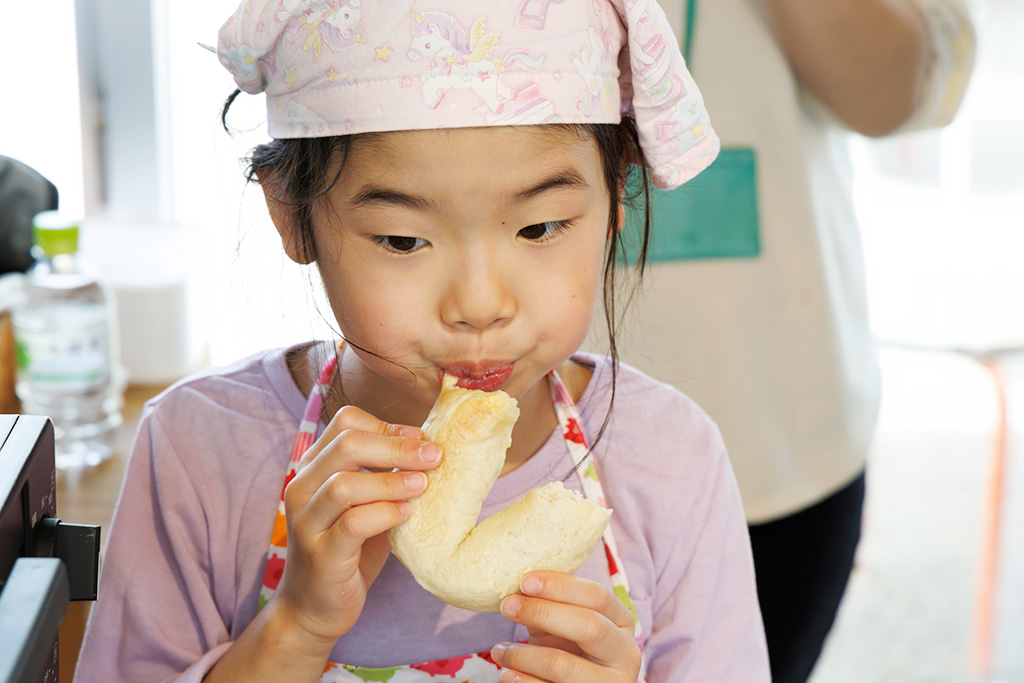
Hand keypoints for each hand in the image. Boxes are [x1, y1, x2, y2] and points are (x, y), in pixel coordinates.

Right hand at [273, 405, 442, 648]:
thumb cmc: (348, 548)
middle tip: (434, 455)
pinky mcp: (321, 554)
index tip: (421, 438)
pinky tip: (407, 514)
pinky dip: (385, 513)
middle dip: (397, 446)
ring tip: (424, 485)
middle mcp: (302, 487)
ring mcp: (307, 521)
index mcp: (313, 467)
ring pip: (346, 484)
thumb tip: (429, 445)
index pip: (345, 422)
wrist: (314, 607)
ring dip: (392, 481)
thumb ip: (383, 474)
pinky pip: (353, 524)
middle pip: (347, 444)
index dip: (387, 425)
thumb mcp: (364, 502)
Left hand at [491, 572, 642, 681]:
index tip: (525, 581)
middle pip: (589, 626)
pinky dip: (524, 681)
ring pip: (564, 665)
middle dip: (543, 613)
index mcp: (621, 621)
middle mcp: (625, 653)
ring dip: (523, 654)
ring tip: (499, 650)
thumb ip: (549, 605)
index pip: (597, 596)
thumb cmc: (569, 649)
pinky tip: (507, 674)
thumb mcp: (565, 624)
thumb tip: (517, 589)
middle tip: (507, 606)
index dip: (560, 586)